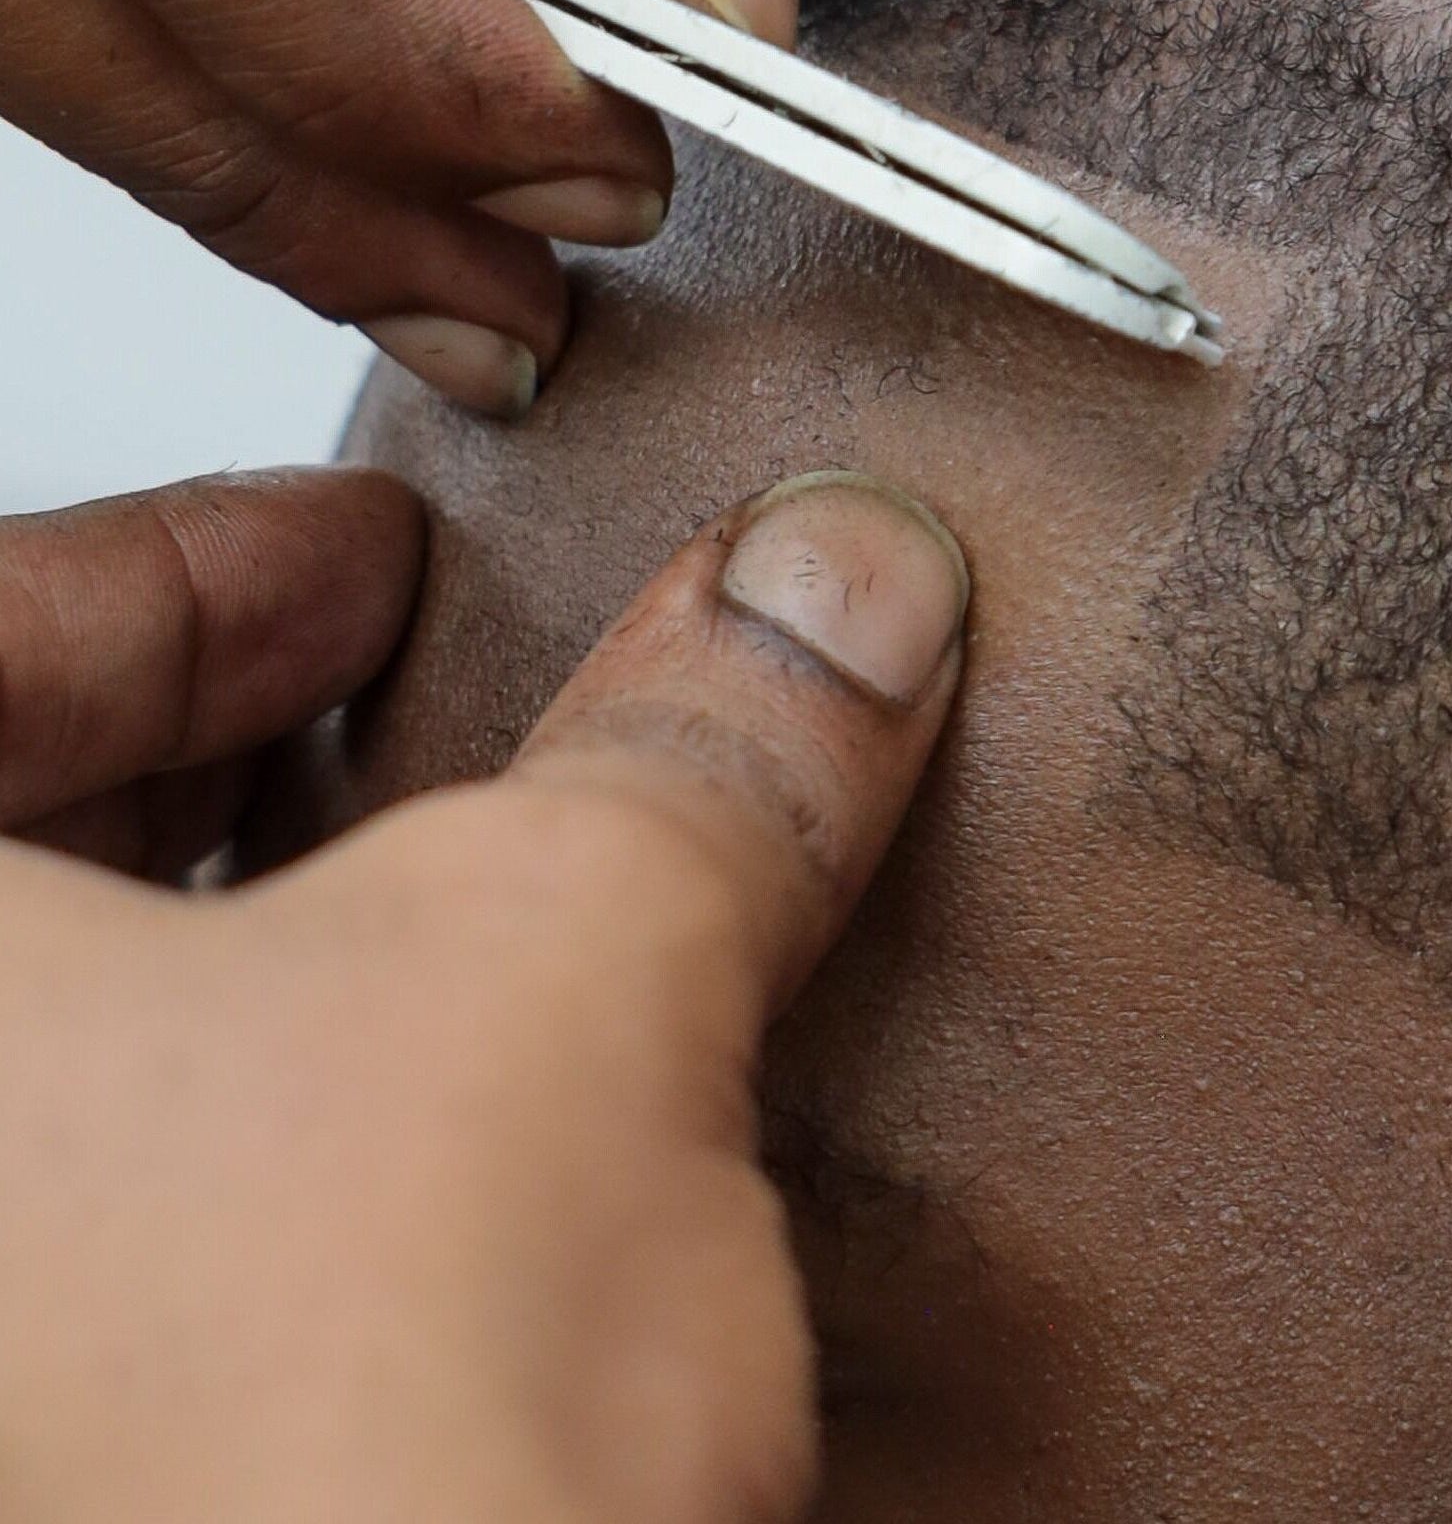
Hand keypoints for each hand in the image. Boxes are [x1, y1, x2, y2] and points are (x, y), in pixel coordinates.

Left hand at [0, 466, 969, 1523]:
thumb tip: (832, 593)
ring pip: (54, 1089)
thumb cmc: (294, 1482)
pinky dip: (255, 1186)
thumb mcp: (564, 986)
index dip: (205, 567)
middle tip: (423, 727)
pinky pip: (103, 1268)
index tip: (369, 562)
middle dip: (221, 780)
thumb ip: (698, 749)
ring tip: (477, 941)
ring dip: (253, 989)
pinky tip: (449, 1182)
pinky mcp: (61, 1461)